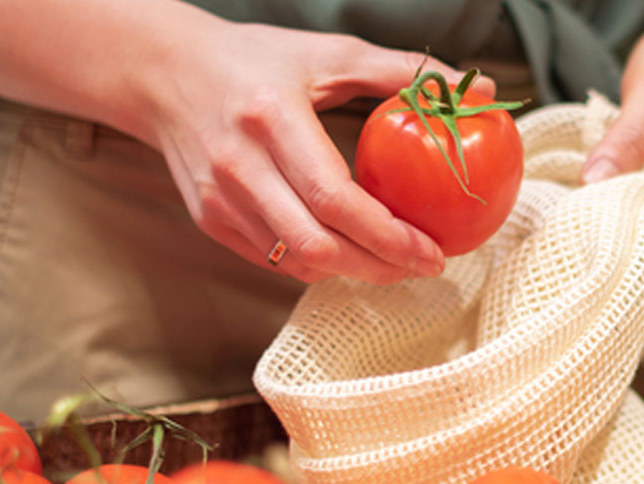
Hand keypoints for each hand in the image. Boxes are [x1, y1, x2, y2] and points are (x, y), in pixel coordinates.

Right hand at [142, 24, 494, 283]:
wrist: (164, 72)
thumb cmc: (254, 59)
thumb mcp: (328, 53)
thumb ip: (403, 72)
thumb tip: (480, 90)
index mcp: (270, 119)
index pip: (335, 199)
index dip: (388, 236)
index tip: (433, 247)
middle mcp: (239, 166)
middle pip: (318, 245)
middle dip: (379, 266)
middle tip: (424, 263)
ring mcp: (218, 199)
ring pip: (296, 261)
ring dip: (352, 271)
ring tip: (394, 261)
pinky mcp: (210, 220)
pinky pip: (274, 260)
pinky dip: (317, 264)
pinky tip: (349, 252)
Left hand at [580, 0, 643, 269]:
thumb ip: (628, 137)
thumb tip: (594, 182)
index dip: (635, 265)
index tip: (590, 271)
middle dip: (615, 260)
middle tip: (563, 265)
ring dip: (608, 242)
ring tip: (562, 248)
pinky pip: (634, 213)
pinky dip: (607, 218)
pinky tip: (574, 220)